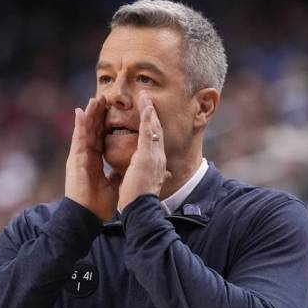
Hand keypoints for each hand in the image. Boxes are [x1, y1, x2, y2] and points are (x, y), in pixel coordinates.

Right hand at [65, 96, 122, 220]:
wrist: (87, 216)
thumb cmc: (98, 204)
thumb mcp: (114, 184)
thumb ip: (117, 173)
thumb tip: (126, 167)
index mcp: (94, 161)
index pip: (100, 138)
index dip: (105, 124)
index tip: (111, 110)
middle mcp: (85, 156)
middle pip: (92, 130)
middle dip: (98, 114)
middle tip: (104, 97)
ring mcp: (78, 157)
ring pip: (85, 130)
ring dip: (90, 114)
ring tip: (95, 98)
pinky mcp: (74, 159)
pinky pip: (78, 138)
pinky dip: (79, 125)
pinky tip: (81, 111)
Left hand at [118, 91, 170, 210]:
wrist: (142, 210)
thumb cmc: (141, 200)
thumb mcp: (148, 183)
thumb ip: (155, 175)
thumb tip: (166, 174)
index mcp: (155, 163)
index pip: (154, 140)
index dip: (152, 126)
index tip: (149, 114)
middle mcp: (158, 157)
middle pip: (156, 131)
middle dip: (152, 114)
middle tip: (148, 99)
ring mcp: (154, 156)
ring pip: (153, 128)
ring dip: (149, 111)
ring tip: (145, 97)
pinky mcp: (148, 156)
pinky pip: (148, 133)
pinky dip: (148, 119)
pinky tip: (146, 106)